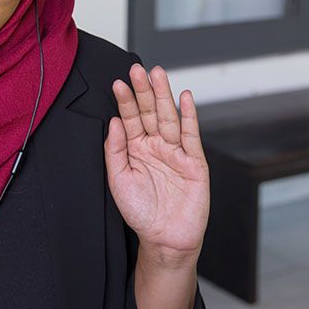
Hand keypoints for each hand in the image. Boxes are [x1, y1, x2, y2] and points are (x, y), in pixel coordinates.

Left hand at [106, 64, 209, 263]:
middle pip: (149, 112)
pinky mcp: (194, 162)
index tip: (118, 84)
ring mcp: (176, 152)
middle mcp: (156, 146)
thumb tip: (115, 121)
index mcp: (136, 149)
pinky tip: (184, 98)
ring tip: (158, 74)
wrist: (164, 238)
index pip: (130, 119)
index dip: (125, 101)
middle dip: (144, 91)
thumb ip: (115, 150)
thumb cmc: (140, 212)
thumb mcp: (118, 180)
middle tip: (137, 70)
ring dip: (164, 96)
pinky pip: (191, 135)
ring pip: (169, 118)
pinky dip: (189, 116)